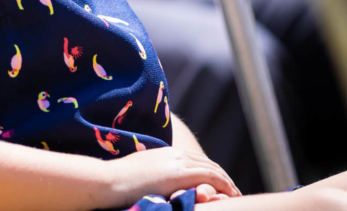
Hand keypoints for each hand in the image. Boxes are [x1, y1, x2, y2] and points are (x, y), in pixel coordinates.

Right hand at [108, 147, 240, 204]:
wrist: (110, 181)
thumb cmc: (119, 182)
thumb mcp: (141, 173)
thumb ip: (154, 174)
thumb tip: (156, 183)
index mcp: (166, 153)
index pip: (196, 160)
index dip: (210, 171)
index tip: (218, 183)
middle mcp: (175, 154)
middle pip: (207, 162)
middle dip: (222, 176)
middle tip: (233, 190)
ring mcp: (178, 162)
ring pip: (212, 169)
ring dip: (226, 182)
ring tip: (236, 194)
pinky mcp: (180, 174)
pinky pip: (210, 176)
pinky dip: (224, 184)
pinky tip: (231, 194)